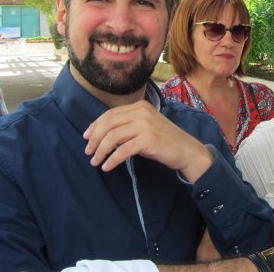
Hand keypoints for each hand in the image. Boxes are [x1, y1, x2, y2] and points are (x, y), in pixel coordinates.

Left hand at [83, 100, 213, 181]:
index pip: (110, 114)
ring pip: (113, 137)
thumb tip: (102, 134)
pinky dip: (112, 159)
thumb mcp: (145, 126)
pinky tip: (107, 167)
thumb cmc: (164, 140)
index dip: (95, 126)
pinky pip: (123, 150)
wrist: (186, 150)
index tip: (87, 138)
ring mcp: (145, 125)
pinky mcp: (148, 140)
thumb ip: (128, 125)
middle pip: (109, 123)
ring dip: (100, 150)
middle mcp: (142, 112)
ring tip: (95, 161)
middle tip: (88, 152)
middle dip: (94, 138)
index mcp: (140, 106)